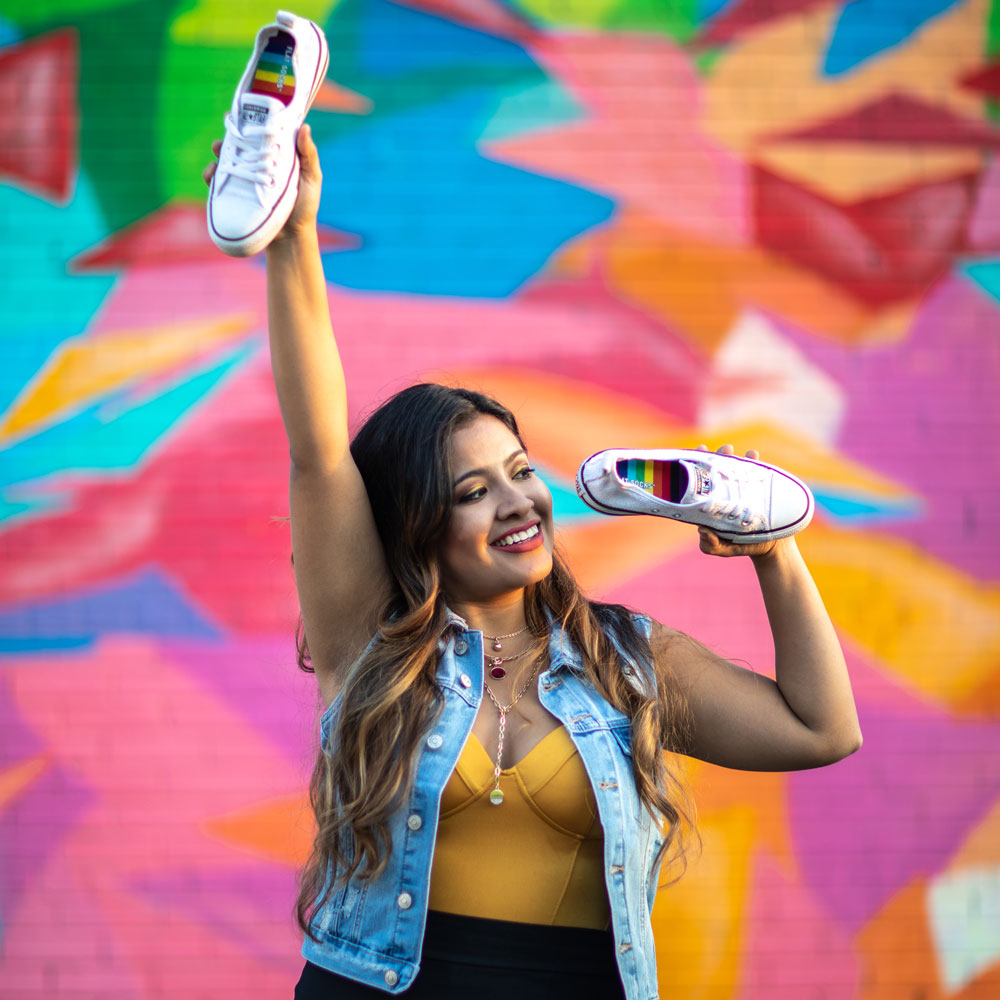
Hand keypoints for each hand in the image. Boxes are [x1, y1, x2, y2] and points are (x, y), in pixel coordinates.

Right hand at [202, 123, 322, 242]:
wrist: (291, 238)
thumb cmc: (306, 208)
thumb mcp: (311, 179)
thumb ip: (309, 155)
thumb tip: (304, 127)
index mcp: (276, 157)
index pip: (261, 134)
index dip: (250, 122)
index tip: (242, 112)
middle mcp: (259, 166)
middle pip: (240, 145)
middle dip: (230, 135)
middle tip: (227, 132)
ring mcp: (246, 181)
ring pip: (227, 160)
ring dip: (219, 153)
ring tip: (217, 150)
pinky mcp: (236, 196)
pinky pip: (218, 183)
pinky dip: (211, 176)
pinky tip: (211, 173)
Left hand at [695, 444, 781, 559]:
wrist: (770, 547)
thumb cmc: (741, 546)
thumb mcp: (723, 549)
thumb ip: (710, 545)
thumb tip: (702, 530)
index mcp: (712, 504)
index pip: (700, 485)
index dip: (696, 469)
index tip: (693, 456)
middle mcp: (726, 493)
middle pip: (717, 471)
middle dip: (715, 457)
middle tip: (717, 451)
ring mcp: (742, 490)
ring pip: (735, 469)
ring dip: (732, 456)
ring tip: (730, 450)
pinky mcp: (758, 490)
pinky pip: (756, 473)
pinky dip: (754, 462)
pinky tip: (753, 454)